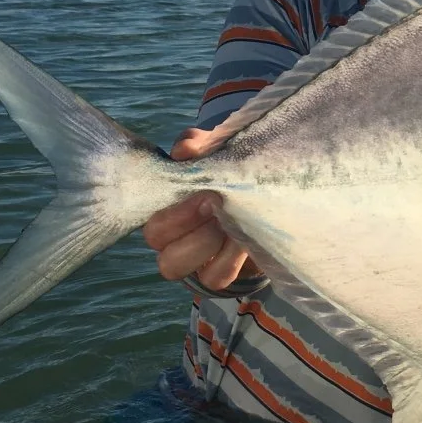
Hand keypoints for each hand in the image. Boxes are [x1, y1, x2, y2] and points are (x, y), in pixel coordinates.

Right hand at [143, 128, 254, 290]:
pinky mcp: (216, 275)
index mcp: (165, 212)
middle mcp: (171, 241)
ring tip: (232, 225)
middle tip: (217, 204)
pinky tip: (245, 241)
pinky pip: (213, 279)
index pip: (154, 226)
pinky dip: (229, 261)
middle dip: (189, 226)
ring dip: (206, 245)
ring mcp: (192, 262)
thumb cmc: (230, 173)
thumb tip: (184, 149)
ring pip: (176, 267)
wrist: (267, 196)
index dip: (176, 214)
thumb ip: (200, 144)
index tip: (205, 192)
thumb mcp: (217, 151)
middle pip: (160, 248)